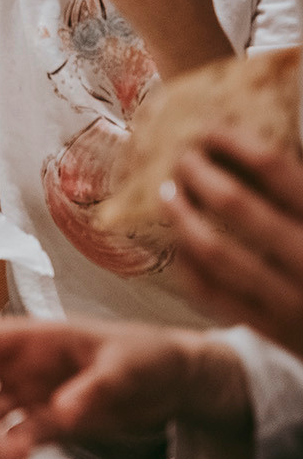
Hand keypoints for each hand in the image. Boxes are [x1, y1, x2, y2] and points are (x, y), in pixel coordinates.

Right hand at [0, 316, 246, 458]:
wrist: (176, 382)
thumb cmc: (148, 355)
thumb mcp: (127, 365)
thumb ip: (95, 387)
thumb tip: (62, 410)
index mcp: (35, 337)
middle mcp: (22, 365)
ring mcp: (31, 394)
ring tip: (3, 455)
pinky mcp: (46, 423)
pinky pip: (14, 436)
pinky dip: (8, 448)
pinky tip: (16, 458)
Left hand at [163, 125, 302, 358]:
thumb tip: (265, 135)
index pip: (274, 168)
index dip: (234, 142)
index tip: (208, 129)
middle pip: (235, 204)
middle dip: (198, 173)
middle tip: (181, 157)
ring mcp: (289, 299)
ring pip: (214, 250)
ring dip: (182, 215)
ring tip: (168, 191)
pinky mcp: (270, 329)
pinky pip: (211, 291)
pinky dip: (187, 262)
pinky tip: (179, 240)